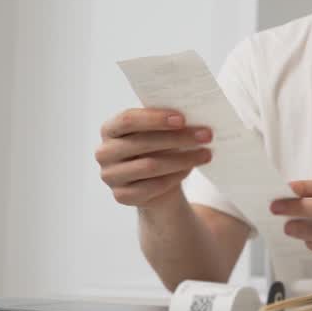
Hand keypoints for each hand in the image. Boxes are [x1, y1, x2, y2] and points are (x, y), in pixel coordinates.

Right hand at [95, 108, 212, 208]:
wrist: (156, 183)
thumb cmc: (160, 148)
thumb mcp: (160, 132)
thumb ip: (168, 122)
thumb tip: (195, 114)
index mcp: (110, 129)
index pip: (128, 119)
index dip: (155, 119)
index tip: (183, 119)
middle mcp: (104, 153)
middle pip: (142, 143)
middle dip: (178, 138)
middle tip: (206, 135)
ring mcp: (111, 176)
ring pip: (150, 166)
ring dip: (183, 159)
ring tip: (206, 153)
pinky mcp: (122, 196)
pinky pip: (154, 186)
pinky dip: (176, 176)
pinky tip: (190, 169)